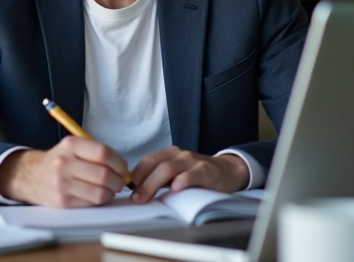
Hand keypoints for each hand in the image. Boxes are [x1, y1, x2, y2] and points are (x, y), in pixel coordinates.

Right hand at [0, 136, 128, 206]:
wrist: (31, 175)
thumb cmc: (60, 161)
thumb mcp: (73, 147)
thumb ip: (96, 152)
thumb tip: (123, 168)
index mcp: (70, 145)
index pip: (103, 153)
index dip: (119, 162)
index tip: (123, 168)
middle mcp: (64, 163)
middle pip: (104, 175)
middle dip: (119, 180)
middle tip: (120, 181)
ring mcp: (62, 183)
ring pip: (100, 192)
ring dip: (111, 192)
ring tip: (110, 189)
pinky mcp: (62, 201)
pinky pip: (91, 203)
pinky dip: (100, 200)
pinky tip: (98, 195)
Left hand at [129, 146, 248, 202]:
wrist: (228, 171)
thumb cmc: (198, 174)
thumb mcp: (177, 173)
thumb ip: (159, 179)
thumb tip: (136, 192)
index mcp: (169, 154)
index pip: (146, 161)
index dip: (134, 175)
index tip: (125, 190)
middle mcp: (179, 154)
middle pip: (154, 164)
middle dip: (141, 181)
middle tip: (134, 198)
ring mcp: (192, 161)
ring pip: (168, 169)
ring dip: (153, 183)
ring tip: (145, 197)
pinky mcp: (206, 170)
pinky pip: (192, 174)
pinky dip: (183, 180)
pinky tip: (176, 188)